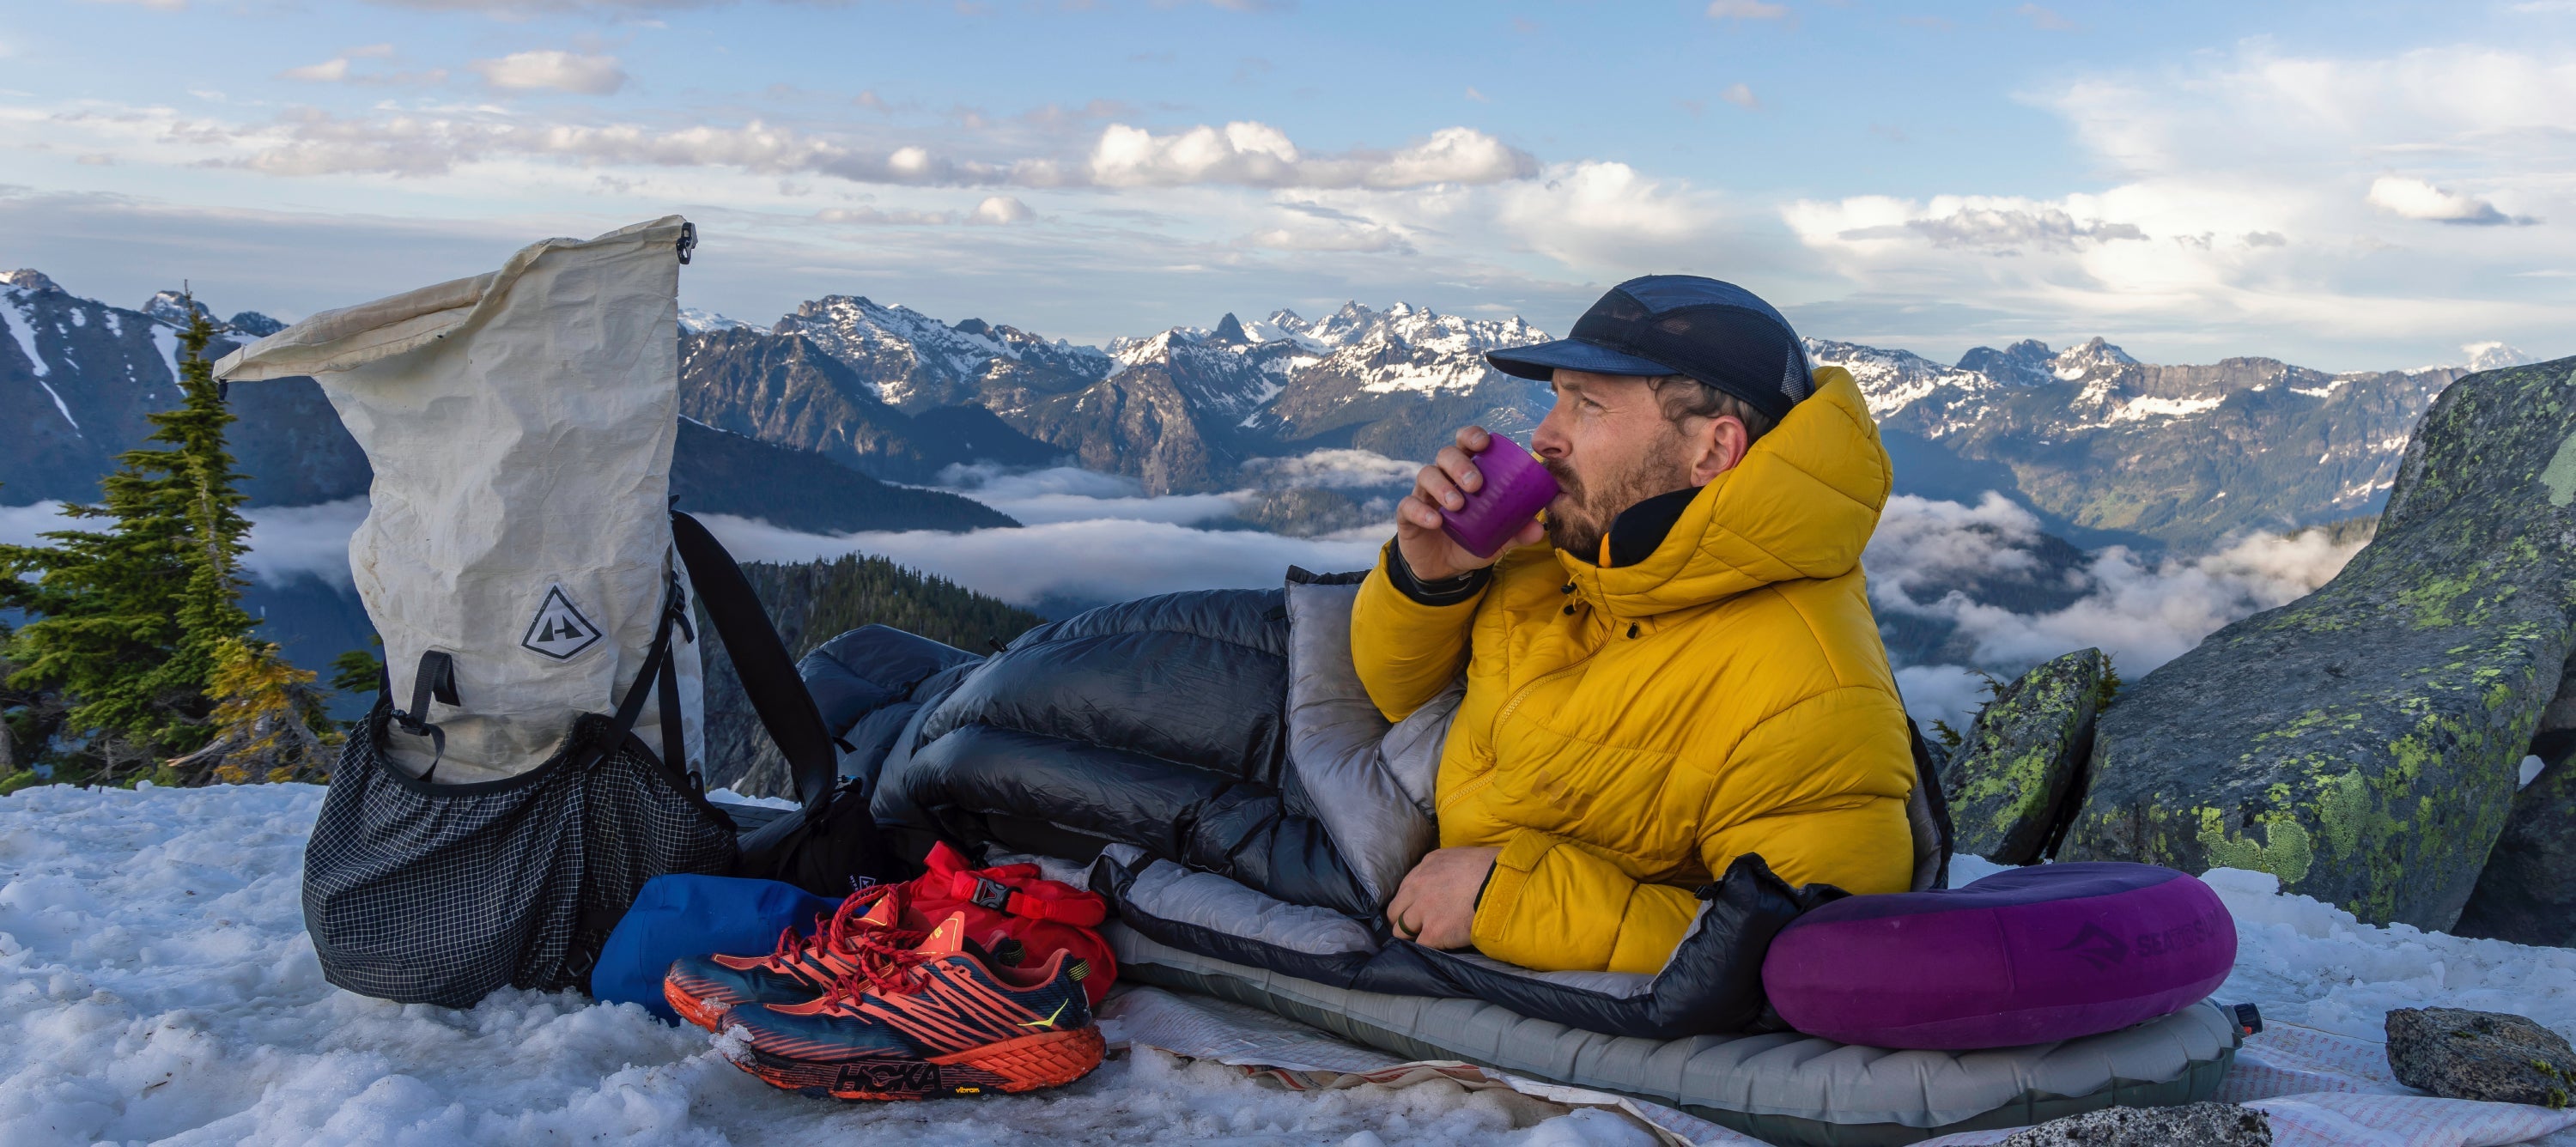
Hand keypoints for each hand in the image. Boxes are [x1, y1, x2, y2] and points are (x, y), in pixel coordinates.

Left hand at [1386, 846, 1499, 949]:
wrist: (1502, 886)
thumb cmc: (1492, 869)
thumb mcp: (1460, 857)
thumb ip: (1444, 868)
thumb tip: (1444, 880)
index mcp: (1426, 866)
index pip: (1405, 889)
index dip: (1410, 902)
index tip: (1416, 909)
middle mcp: (1418, 887)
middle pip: (1395, 911)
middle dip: (1403, 919)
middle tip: (1415, 928)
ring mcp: (1423, 911)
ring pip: (1401, 931)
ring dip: (1412, 936)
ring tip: (1425, 940)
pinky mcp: (1433, 932)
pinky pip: (1420, 946)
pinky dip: (1427, 948)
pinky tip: (1437, 948)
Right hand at [1395, 426, 1546, 581]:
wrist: (1444, 570)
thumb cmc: (1471, 541)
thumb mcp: (1497, 539)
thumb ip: (1516, 532)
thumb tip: (1538, 528)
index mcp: (1465, 473)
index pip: (1466, 443)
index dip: (1472, 436)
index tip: (1484, 443)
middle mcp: (1443, 477)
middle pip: (1446, 454)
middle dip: (1460, 464)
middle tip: (1476, 484)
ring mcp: (1423, 495)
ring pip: (1426, 474)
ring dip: (1443, 486)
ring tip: (1457, 505)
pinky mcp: (1408, 515)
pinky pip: (1408, 506)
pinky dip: (1421, 511)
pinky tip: (1435, 521)